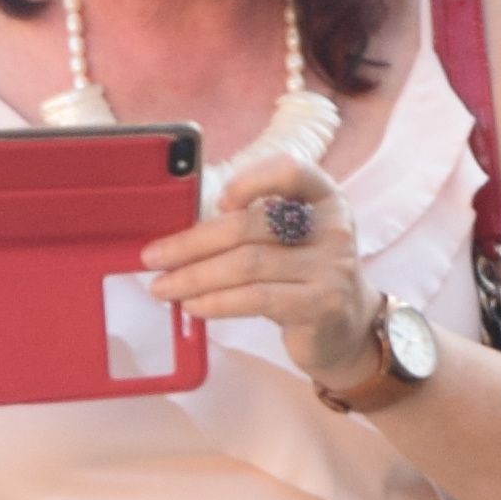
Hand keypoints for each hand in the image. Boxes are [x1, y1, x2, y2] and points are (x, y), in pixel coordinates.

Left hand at [152, 151, 391, 393]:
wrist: (346, 329)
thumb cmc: (303, 277)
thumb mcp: (289, 240)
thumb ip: (252, 225)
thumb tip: (179, 231)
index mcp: (325, 198)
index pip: (291, 170)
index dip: (252, 180)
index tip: (218, 200)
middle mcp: (334, 228)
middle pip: (252, 225)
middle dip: (193, 242)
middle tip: (153, 257)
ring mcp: (332, 267)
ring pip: (248, 264)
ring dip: (195, 276)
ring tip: (163, 286)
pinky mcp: (321, 305)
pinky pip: (256, 298)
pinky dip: (216, 302)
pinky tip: (193, 306)